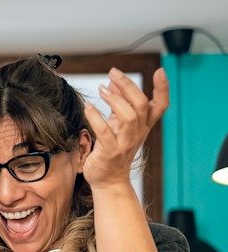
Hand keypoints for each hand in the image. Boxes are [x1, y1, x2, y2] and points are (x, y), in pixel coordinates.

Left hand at [81, 67, 168, 190]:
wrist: (108, 180)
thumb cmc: (113, 150)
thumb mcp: (119, 126)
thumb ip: (118, 105)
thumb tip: (112, 83)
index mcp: (144, 126)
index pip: (160, 105)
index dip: (163, 89)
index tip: (160, 71)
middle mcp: (138, 133)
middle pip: (141, 105)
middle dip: (128, 86)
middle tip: (113, 73)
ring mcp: (125, 143)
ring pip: (128, 117)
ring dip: (115, 100)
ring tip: (102, 89)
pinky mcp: (111, 152)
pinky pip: (105, 132)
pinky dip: (96, 117)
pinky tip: (89, 107)